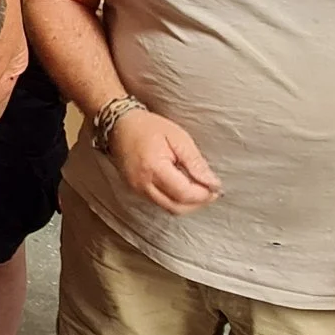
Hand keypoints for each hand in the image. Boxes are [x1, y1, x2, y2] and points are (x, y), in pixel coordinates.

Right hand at [106, 110, 220, 214]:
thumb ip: (195, 162)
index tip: (216, 187)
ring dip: (187, 203)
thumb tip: (212, 183)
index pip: (184, 194)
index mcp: (154, 168)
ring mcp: (137, 190)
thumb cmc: (148, 127)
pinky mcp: (136, 190)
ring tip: (198, 188)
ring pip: (169, 208)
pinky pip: (160, 203)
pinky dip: (175, 199)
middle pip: (177, 207)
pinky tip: (182, 186)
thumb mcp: (178, 137)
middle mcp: (143, 184)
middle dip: (197, 203)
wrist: (119, 125)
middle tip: (211, 191)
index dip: (203, 195)